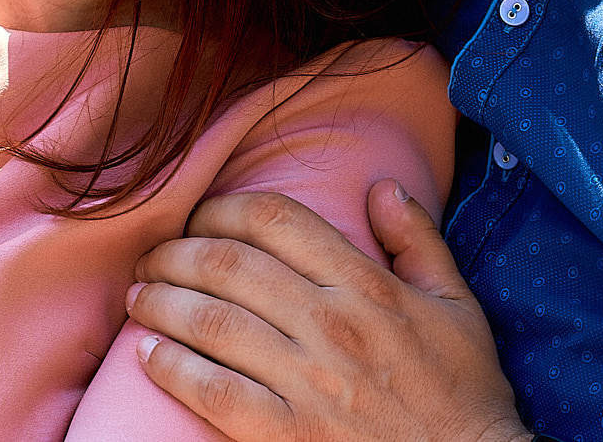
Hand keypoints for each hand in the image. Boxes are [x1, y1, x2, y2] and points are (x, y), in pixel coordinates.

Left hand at [127, 182, 529, 441]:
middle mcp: (331, 324)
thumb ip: (417, 241)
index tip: (198, 216)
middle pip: (227, 263)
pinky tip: (149, 355)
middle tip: (151, 256)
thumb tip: (382, 186)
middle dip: (175, 251)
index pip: (275, 220)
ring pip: (211, 321)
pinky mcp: (285, 434)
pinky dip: (171, 367)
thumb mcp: (457, 306)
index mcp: (367, 286)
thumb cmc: (462, 393)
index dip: (222, 208)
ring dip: (162, 302)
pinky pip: (213, 390)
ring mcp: (307, 381)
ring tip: (140, 297)